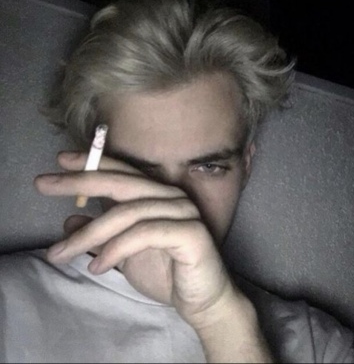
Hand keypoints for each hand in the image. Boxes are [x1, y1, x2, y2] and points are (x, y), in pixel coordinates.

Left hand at [34, 151, 238, 326]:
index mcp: (158, 195)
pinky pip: (145, 234)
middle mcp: (172, 197)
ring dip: (90, 233)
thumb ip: (101, 234)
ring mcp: (183, 212)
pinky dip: (116, 249)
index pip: (123, 173)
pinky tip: (97, 266)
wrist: (201, 301)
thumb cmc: (166, 273)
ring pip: (129, 212)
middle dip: (81, 182)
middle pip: (123, 183)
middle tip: (44, 184)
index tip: (60, 162)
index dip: (92, 163)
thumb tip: (70, 218)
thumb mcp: (123, 252)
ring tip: (61, 253)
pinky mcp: (191, 233)